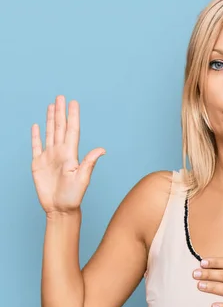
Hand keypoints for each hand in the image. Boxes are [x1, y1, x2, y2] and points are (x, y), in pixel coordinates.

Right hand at [31, 95, 104, 215]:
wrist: (60, 209)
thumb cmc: (74, 196)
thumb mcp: (83, 178)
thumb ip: (89, 162)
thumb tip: (102, 149)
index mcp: (71, 154)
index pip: (72, 130)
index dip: (72, 116)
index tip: (73, 102)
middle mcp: (60, 152)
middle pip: (60, 127)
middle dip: (60, 112)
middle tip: (61, 97)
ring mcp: (49, 157)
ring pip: (49, 133)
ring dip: (50, 119)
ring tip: (51, 106)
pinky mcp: (38, 164)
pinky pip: (36, 146)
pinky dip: (36, 136)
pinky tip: (37, 126)